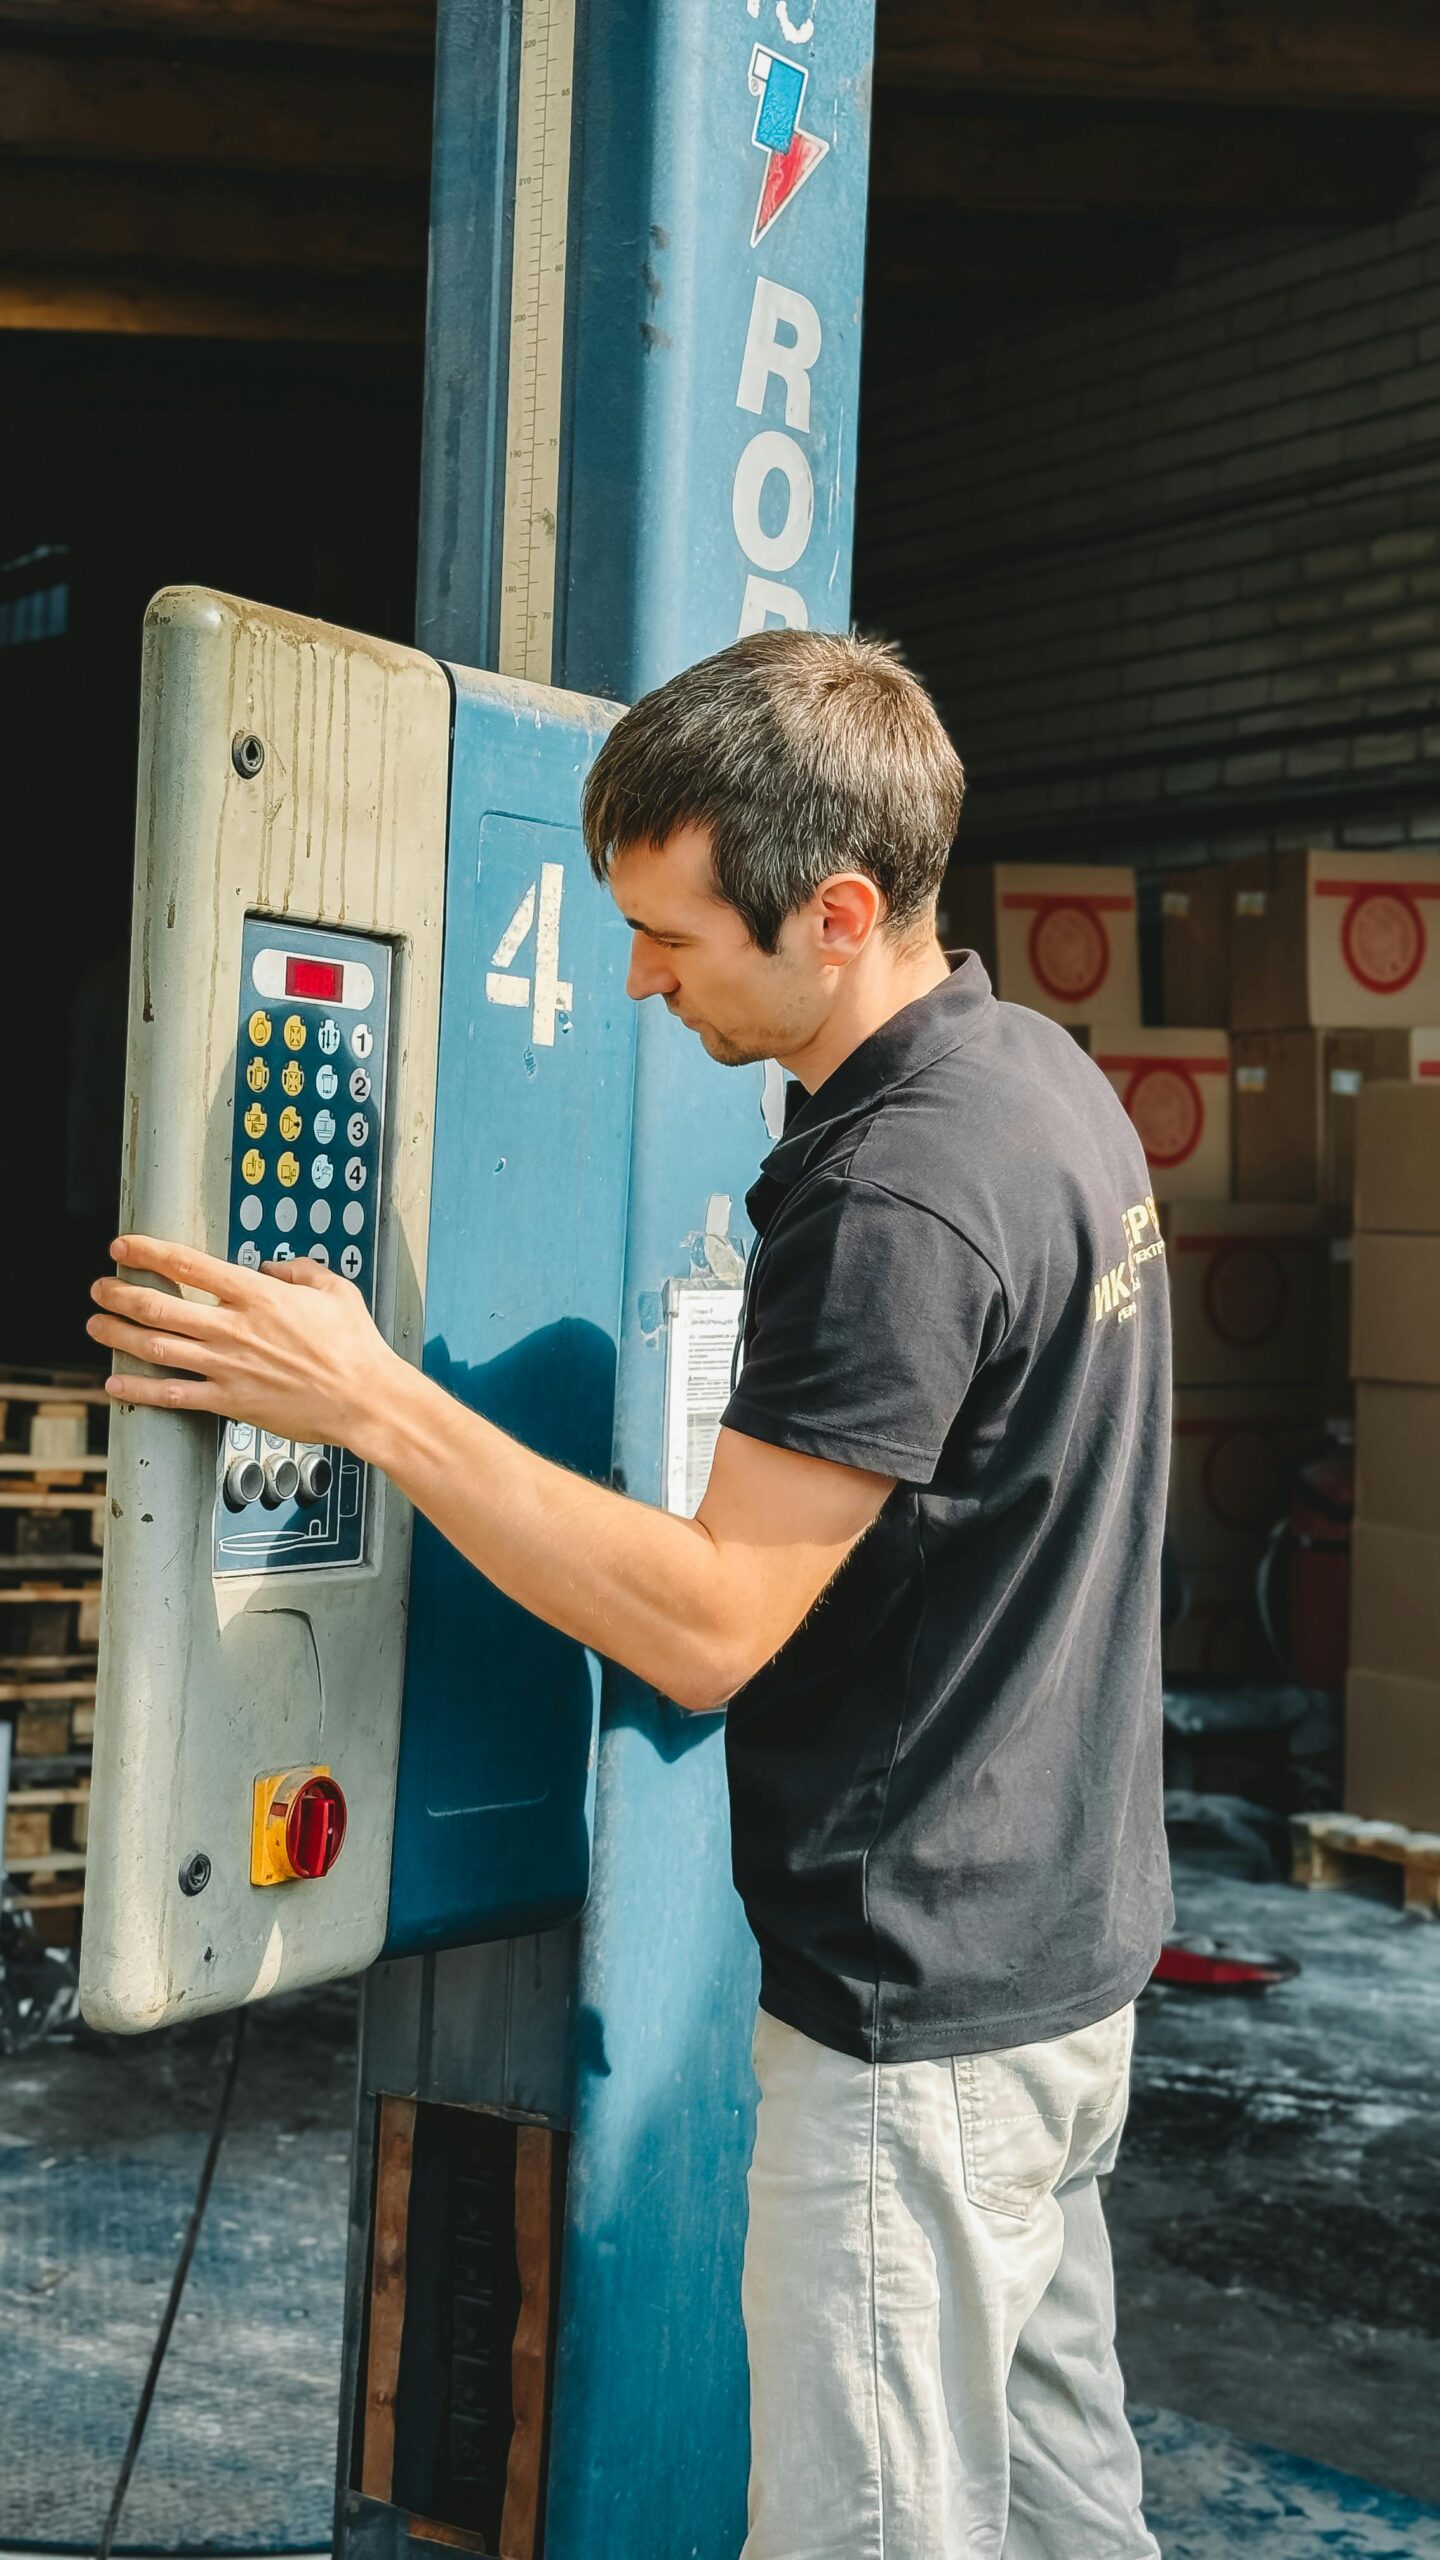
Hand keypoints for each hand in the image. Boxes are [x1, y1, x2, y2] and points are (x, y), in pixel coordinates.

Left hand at [87, 1235, 402, 1454]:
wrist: (365, 1399)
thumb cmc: (355, 1346)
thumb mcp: (334, 1290)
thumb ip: (299, 1271)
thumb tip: (273, 1268)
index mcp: (257, 1295)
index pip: (187, 1265)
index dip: (147, 1252)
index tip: (123, 1247)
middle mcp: (233, 1328)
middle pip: (158, 1306)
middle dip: (119, 1294)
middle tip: (100, 1288)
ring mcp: (227, 1366)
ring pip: (155, 1347)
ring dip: (117, 1335)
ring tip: (95, 1326)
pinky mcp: (229, 1401)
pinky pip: (172, 1395)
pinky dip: (138, 1390)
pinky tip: (116, 1385)